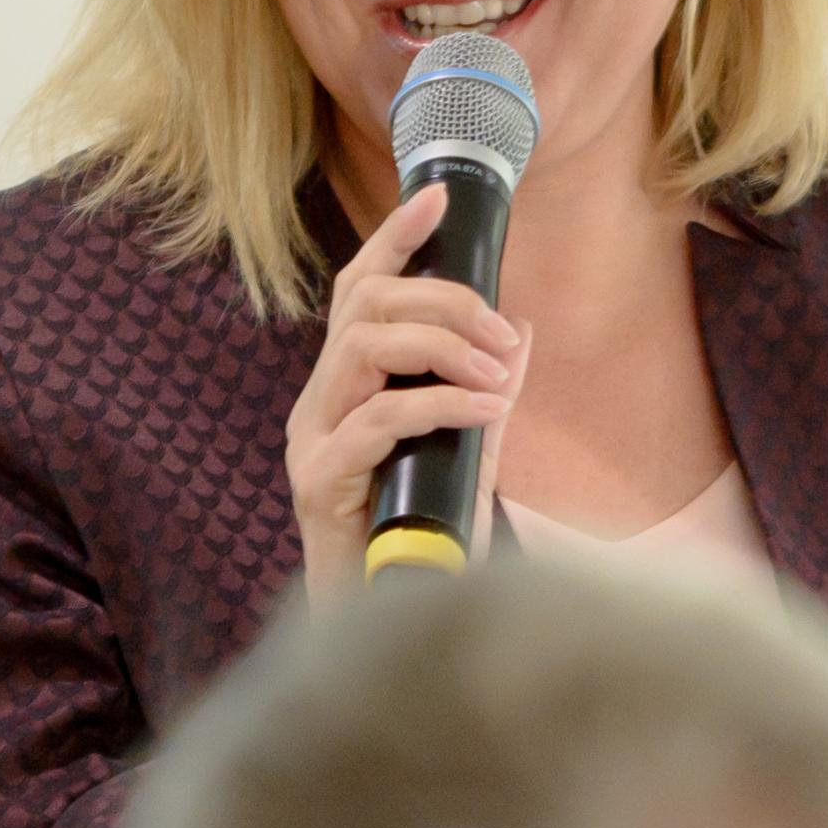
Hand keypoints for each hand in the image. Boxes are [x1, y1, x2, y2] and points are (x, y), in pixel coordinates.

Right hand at [287, 182, 531, 599]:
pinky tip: (485, 410)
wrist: (391, 631)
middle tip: (499, 335)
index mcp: (344, 393)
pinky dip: (440, 404)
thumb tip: (517, 333)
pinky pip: (379, 420)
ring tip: (495, 373)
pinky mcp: (318, 484)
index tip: (435, 197)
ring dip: (439, 346)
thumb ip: (485, 398)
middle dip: (440, 302)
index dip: (393, 241)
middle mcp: (317, 408)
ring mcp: (310, 444)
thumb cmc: (425, 547)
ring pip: (363, 349)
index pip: (358, 295)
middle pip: (363, 309)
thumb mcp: (469, 459)